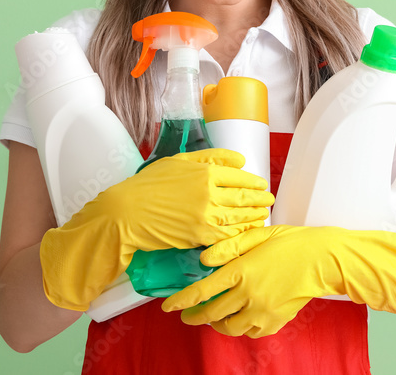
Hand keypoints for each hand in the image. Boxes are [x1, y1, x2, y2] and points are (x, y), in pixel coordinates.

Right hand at [106, 147, 274, 252]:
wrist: (127, 211)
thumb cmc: (150, 184)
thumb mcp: (179, 161)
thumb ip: (211, 158)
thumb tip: (240, 160)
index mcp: (205, 172)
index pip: (239, 176)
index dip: (253, 182)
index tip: (261, 185)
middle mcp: (210, 193)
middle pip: (244, 197)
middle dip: (260, 199)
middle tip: (268, 200)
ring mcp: (206, 216)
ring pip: (240, 217)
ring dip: (255, 216)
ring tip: (263, 215)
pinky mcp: (201, 237)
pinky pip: (229, 235)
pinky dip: (242, 233)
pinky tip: (248, 231)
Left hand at [160, 225, 395, 337]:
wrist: (324, 260)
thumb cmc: (292, 242)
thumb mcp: (258, 235)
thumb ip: (228, 247)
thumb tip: (203, 258)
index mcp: (242, 270)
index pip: (203, 291)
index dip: (181, 300)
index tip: (168, 306)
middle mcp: (250, 294)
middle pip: (212, 313)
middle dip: (194, 316)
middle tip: (186, 315)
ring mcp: (264, 310)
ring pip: (230, 327)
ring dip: (216, 323)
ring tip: (212, 316)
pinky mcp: (277, 320)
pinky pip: (251, 331)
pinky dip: (240, 327)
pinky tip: (238, 318)